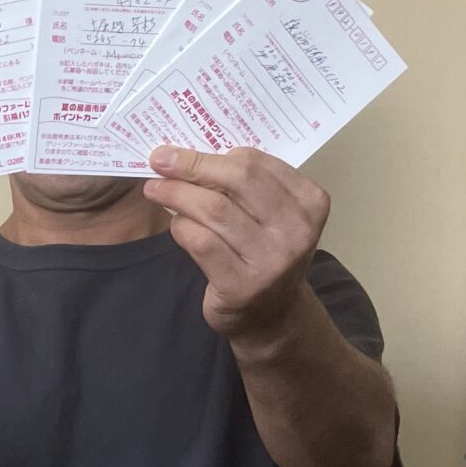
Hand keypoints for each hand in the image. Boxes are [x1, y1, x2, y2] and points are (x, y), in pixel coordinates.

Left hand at [144, 145, 329, 342]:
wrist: (272, 315)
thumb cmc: (264, 253)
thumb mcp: (271, 215)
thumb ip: (245, 185)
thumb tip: (190, 153)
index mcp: (310, 202)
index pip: (255, 163)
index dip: (211, 154)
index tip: (179, 151)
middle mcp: (296, 230)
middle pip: (237, 180)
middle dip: (191, 166)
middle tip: (160, 160)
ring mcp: (272, 260)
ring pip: (215, 209)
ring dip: (177, 194)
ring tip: (155, 188)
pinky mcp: (242, 284)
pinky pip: (202, 242)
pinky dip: (182, 227)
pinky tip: (176, 224)